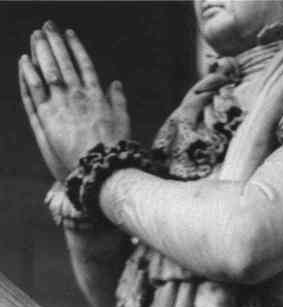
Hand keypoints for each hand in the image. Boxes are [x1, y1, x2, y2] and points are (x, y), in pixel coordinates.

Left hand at [19, 21, 130, 181]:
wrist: (101, 166)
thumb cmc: (115, 148)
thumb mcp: (123, 122)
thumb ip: (118, 101)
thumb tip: (116, 83)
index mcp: (96, 95)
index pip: (84, 64)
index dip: (75, 48)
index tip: (69, 34)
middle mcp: (78, 95)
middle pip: (64, 62)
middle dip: (55, 42)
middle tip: (47, 27)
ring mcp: (62, 104)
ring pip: (49, 70)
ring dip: (41, 51)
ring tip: (35, 36)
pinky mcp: (48, 116)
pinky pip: (36, 90)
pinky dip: (30, 73)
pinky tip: (24, 61)